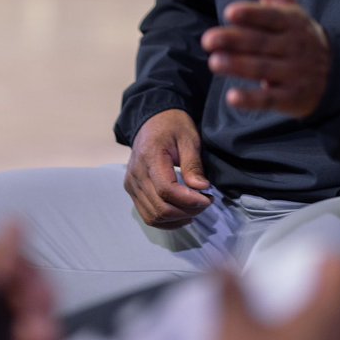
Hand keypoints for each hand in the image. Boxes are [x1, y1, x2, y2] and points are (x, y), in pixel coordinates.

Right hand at [124, 109, 212, 228]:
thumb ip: (193, 164)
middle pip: (159, 208)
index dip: (188, 200)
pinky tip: (182, 214)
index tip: (208, 198)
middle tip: (206, 203)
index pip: (166, 190)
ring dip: (176, 219)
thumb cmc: (173, 126)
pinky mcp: (132, 190)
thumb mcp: (188, 138)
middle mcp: (136, 174)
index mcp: (150, 157)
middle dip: (186, 211)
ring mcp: (131, 184)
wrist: (153, 119)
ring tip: (196, 209)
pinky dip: (165, 220)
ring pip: (152, 216)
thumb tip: (202, 188)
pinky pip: (147, 214)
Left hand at [202, 0, 331, 116]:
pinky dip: (252, 100)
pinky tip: (232, 98)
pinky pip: (270, 100)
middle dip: (235, 41)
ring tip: (213, 62)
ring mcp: (293, 74)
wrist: (336, 72)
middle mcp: (293, 46)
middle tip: (207, 39)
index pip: (271, 17)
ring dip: (238, 67)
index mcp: (291, 21)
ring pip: (263, 70)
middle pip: (261, 43)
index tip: (230, 11)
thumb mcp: (285, 4)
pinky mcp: (291, 99)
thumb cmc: (298, 32)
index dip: (252, 14)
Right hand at [217, 254, 339, 339]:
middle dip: (304, 300)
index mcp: (327, 313)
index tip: (297, 260)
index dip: (318, 252)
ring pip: (334, 338)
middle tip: (276, 306)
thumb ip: (229, 294)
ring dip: (307, 336)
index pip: (339, 261)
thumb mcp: (234, 337)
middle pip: (336, 301)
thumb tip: (222, 266)